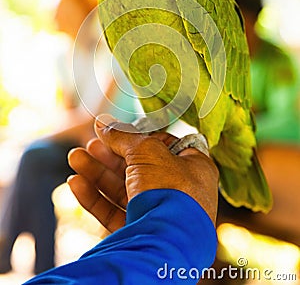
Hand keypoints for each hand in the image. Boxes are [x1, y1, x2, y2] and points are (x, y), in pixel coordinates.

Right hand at [67, 115, 218, 232]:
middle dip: (110, 154)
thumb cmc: (169, 189)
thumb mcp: (147, 151)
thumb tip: (103, 122)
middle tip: (90, 144)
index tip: (114, 131)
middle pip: (139, 167)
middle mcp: (179, 190)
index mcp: (192, 166)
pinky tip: (75, 183)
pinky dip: (95, 198)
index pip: (164, 145)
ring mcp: (159, 214)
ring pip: (123, 190)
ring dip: (97, 173)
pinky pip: (115, 212)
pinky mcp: (141, 232)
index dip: (138, 136)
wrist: (168, 243)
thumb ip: (124, 136)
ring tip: (74, 157)